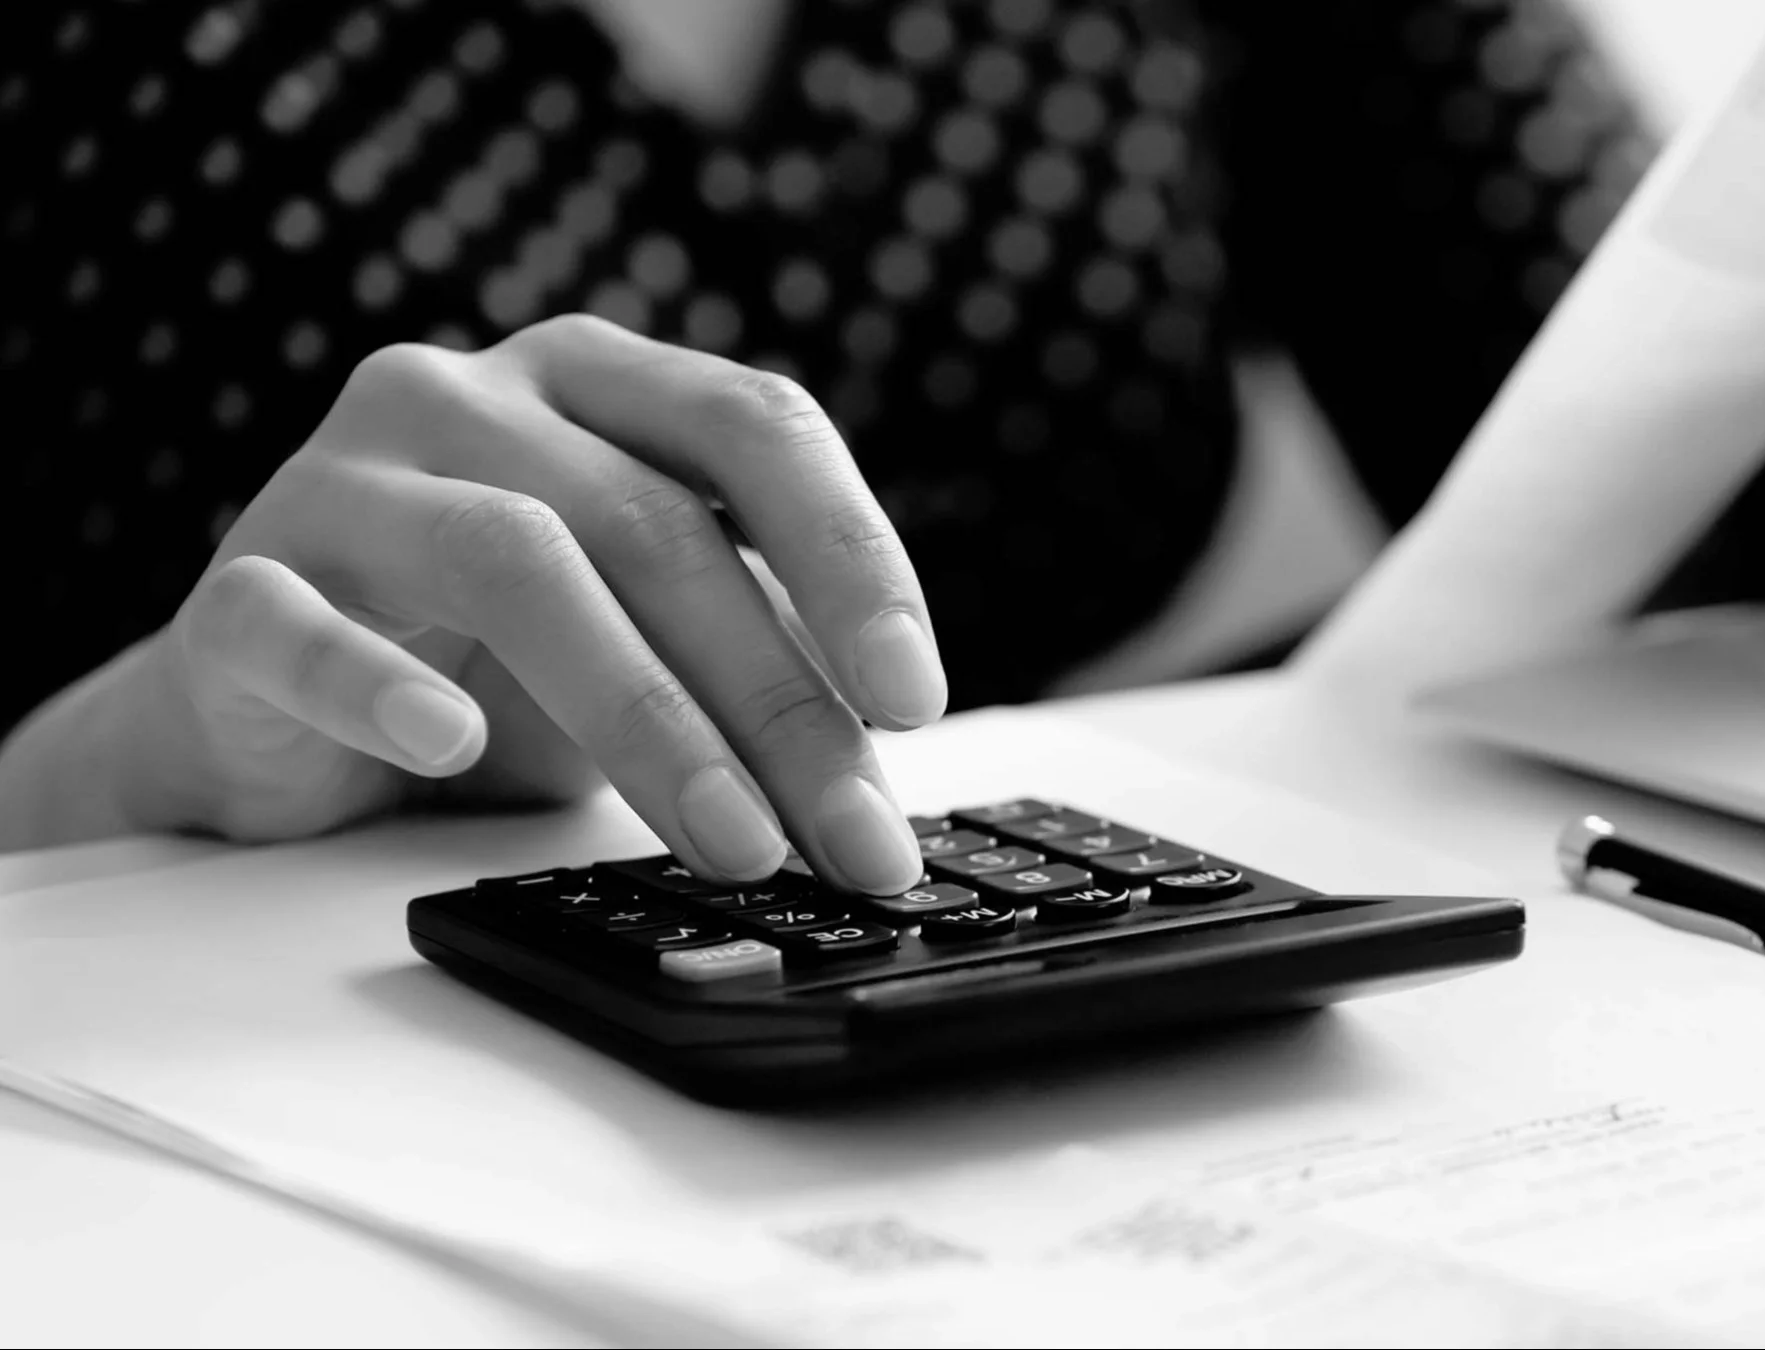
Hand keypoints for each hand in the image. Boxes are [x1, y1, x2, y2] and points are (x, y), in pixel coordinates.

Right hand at [116, 315, 941, 892]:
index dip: (851, 556)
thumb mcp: (649, 639)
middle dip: (778, 698)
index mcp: (597, 383)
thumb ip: (751, 659)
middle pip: (655, 523)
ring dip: (645, 715)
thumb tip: (877, 785)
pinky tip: (449, 746)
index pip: (755, 426)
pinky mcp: (235, 587)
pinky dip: (377, 682)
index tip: (914, 699)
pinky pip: (297, 624)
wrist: (272, 719)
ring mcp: (342, 478)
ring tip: (733, 840)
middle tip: (853, 836)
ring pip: (513, 563)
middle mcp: (470, 396)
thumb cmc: (489, 665)